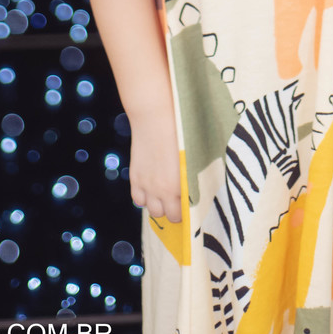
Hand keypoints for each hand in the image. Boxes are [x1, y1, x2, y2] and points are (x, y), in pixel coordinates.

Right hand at [127, 108, 182, 222]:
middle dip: (172, 211)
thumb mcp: (193, 156)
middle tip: (177, 201)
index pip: (181, 214)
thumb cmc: (181, 132)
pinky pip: (137, 199)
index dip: (186, 212)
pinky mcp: (135, 177)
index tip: (189, 205)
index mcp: (179, 187)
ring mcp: (146, 185)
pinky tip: (151, 188)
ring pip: (151, 210)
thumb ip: (193, 176)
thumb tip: (197, 187)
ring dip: (158, 205)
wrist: (155, 118)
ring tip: (164, 194)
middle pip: (165, 215)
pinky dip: (144, 198)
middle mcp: (161, 190)